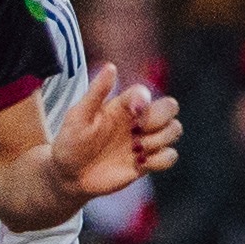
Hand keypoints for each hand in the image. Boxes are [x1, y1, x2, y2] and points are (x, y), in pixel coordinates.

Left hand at [47, 65, 183, 199]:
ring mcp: (144, 141)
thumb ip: (96, 92)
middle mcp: (137, 121)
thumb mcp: (78, 116)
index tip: (134, 113)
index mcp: (121, 106)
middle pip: (170, 107)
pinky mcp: (147, 162)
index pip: (144, 93)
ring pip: (174, 129)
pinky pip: (170, 156)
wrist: (70, 177)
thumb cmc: (70, 142)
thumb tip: (111, 67)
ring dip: (160, 139)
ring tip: (137, 150)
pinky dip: (161, 160)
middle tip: (138, 131)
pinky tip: (140, 164)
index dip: (145, 100)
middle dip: (160, 118)